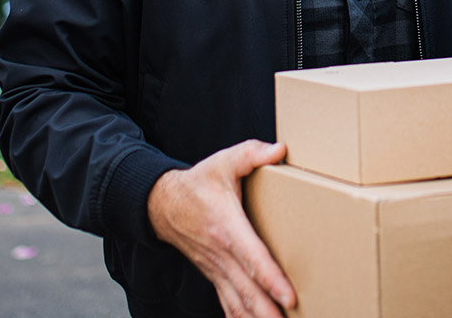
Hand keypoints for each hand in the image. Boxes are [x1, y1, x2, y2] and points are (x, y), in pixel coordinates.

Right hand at [148, 140, 295, 317]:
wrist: (162, 204)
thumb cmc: (198, 183)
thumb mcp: (223, 161)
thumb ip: (251, 154)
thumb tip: (280, 149)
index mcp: (226, 227)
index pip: (252, 257)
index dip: (270, 279)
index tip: (289, 296)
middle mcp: (220, 254)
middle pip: (247, 290)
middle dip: (268, 311)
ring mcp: (216, 269)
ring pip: (237, 303)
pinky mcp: (214, 276)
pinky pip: (228, 304)